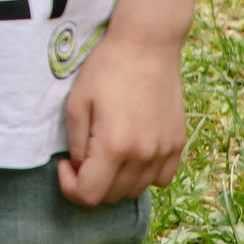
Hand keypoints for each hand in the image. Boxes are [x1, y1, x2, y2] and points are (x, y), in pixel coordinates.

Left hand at [57, 30, 187, 204]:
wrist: (147, 46)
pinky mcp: (178, 144)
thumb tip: (81, 168)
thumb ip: (76, 143)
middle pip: (112, 196)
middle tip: (83, 155)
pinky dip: (144, 175)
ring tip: (106, 150)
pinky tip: (132, 152)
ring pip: (136, 190)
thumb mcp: (76, 103)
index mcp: (114, 147)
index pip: (88, 195)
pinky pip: (161, 179)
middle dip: (91, 183)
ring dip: (116, 180)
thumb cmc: (106, 70)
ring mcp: (164, 152)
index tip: (65, 164)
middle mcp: (143, 156)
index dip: (70, 186)